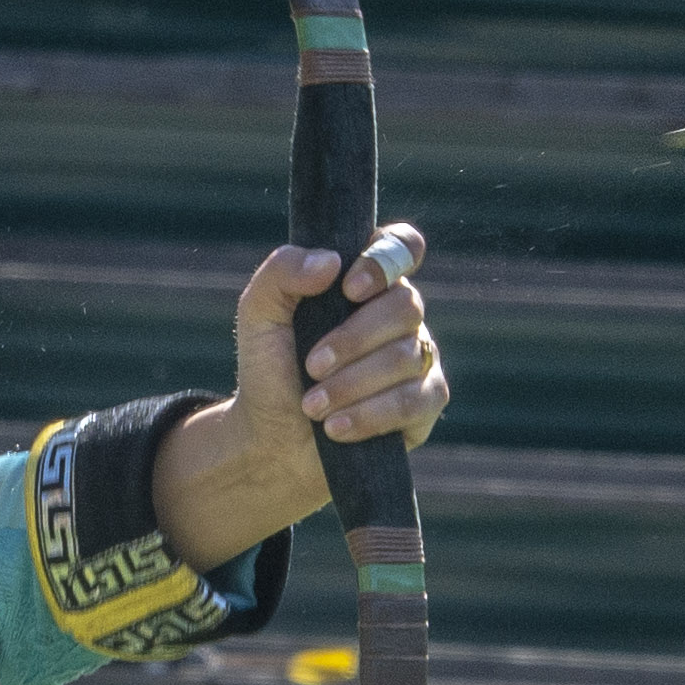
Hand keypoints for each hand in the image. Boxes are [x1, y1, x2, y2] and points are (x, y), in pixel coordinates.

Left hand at [242, 225, 443, 451]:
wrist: (274, 438)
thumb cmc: (270, 370)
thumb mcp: (258, 315)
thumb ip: (282, 273)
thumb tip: (331, 262)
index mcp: (366, 283)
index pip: (402, 246)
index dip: (385, 260)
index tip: (349, 288)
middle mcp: (401, 315)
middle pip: (406, 305)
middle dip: (353, 340)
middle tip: (311, 367)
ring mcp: (419, 357)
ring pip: (408, 357)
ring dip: (352, 384)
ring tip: (312, 406)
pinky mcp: (426, 402)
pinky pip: (415, 400)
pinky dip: (370, 415)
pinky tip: (337, 427)